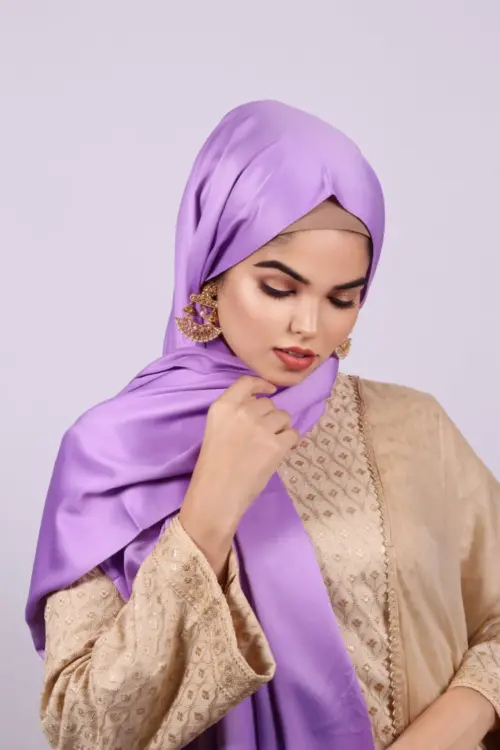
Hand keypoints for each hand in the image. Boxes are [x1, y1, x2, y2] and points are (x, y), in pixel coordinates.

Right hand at [179, 376, 298, 575]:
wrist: (217, 495)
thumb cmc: (213, 467)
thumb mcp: (216, 430)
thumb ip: (235, 415)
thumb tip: (263, 409)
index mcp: (222, 407)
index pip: (246, 382)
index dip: (261, 384)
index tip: (270, 390)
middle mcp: (243, 412)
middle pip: (268, 403)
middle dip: (269, 416)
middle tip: (261, 435)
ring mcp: (261, 427)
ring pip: (284, 417)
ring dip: (280, 428)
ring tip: (269, 445)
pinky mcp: (277, 445)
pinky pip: (293, 434)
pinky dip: (289, 442)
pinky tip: (279, 452)